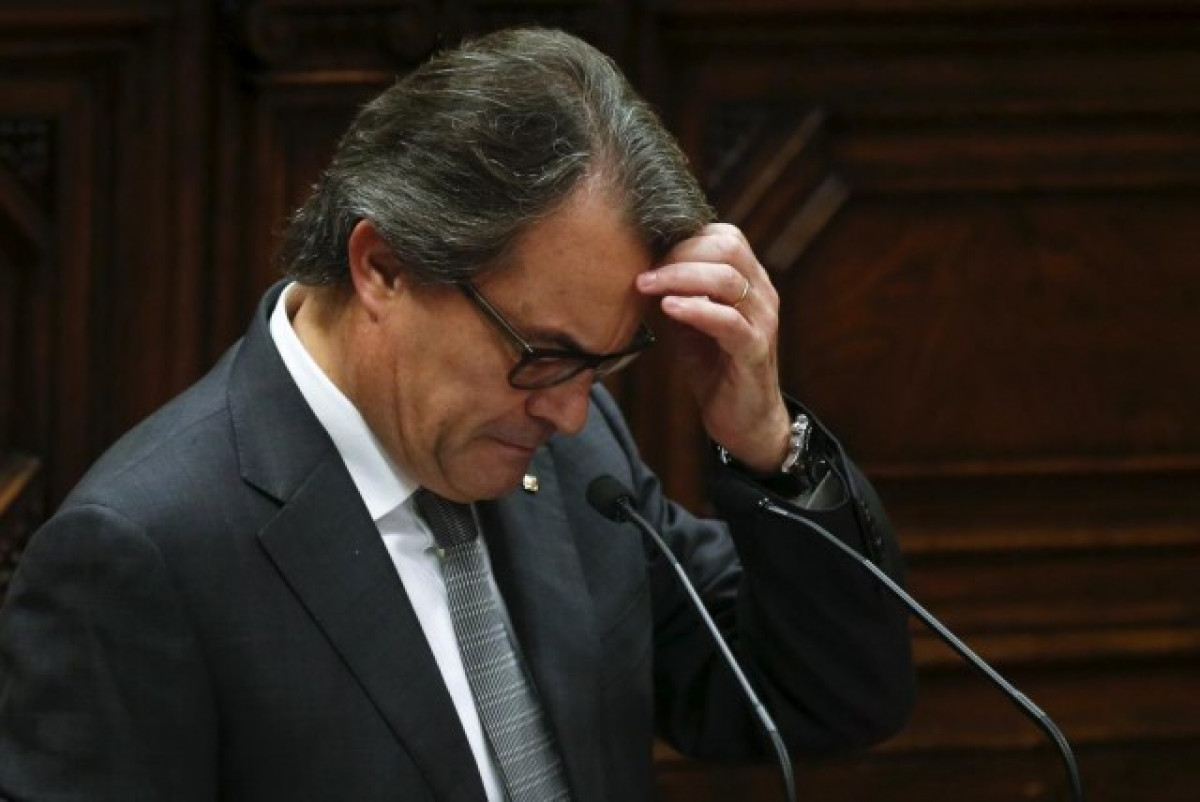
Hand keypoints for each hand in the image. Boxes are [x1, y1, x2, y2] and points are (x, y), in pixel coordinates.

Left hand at [636, 223, 790, 472]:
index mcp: (749, 281)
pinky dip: (696, 309)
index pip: (725, 236)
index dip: (685, 236)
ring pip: (728, 279)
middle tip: (643, 268)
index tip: (648, 251)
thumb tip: (634, 266)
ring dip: (680, 276)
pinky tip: (668, 308)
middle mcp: (762, 294)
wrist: (743, 420)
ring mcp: (762, 321)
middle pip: (728, 246)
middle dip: (679, 251)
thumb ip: (673, 292)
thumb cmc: (714, 367)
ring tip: (645, 285)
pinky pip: (728, 321)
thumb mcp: (688, 322)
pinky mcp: (754, 351)